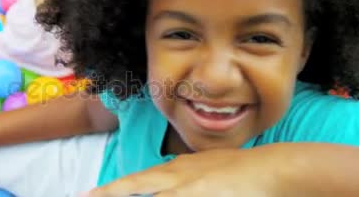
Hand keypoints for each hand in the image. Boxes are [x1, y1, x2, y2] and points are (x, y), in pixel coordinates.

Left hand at [84, 147, 286, 196]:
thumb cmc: (239, 168)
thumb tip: (164, 168)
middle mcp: (177, 180)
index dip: (110, 190)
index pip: (134, 182)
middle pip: (135, 189)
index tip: (86, 195)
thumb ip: (181, 170)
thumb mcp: (203, 164)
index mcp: (175, 171)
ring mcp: (190, 192)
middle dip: (110, 195)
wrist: (272, 169)